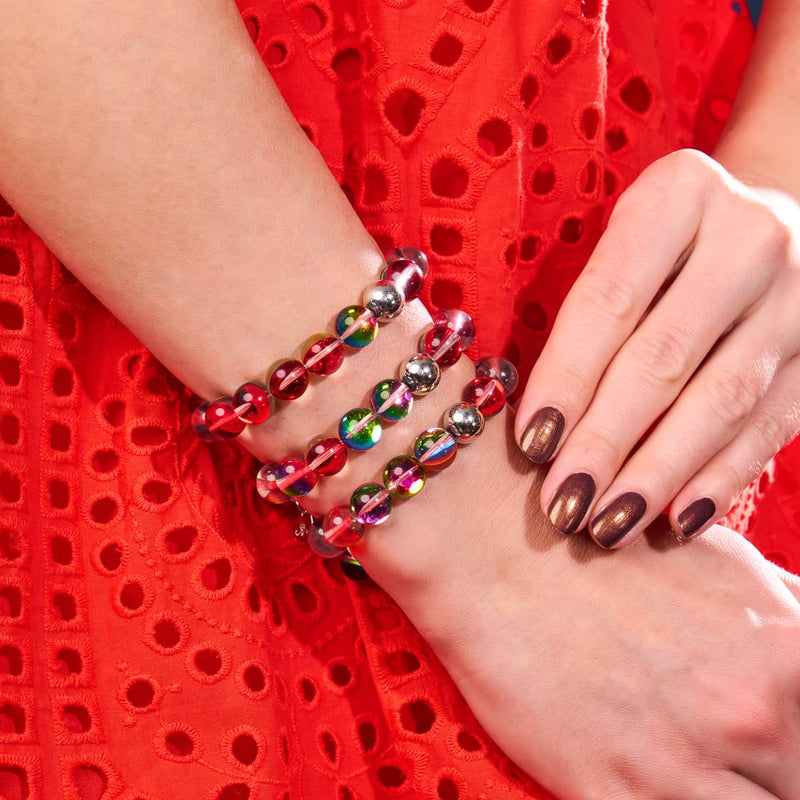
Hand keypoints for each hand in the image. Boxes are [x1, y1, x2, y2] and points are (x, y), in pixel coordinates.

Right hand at [354, 428, 799, 799]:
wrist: (492, 546)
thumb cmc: (597, 542)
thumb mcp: (719, 563)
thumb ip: (779, 620)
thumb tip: (793, 646)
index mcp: (787, 650)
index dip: (797, 743)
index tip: (776, 742)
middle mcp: (751, 712)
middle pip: (796, 780)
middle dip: (774, 768)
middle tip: (721, 746)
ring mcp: (681, 762)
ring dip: (732, 792)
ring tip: (683, 759)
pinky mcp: (610, 792)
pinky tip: (650, 778)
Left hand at [513, 149, 799, 547]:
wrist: (769, 227)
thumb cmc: (665, 248)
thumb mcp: (625, 244)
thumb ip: (586, 313)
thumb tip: (538, 426)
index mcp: (678, 195)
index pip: (607, 302)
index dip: (566, 380)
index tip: (532, 444)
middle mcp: (749, 237)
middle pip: (662, 357)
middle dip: (606, 442)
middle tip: (563, 505)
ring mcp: (799, 295)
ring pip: (720, 400)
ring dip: (657, 473)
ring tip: (608, 524)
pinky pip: (770, 425)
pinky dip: (719, 476)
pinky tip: (677, 520)